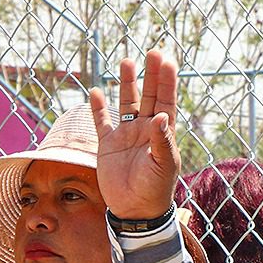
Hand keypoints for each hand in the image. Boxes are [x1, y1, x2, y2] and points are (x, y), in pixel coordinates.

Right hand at [88, 49, 180, 219]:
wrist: (135, 210)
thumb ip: (161, 141)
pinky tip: (95, 91)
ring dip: (127, 84)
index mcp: (162, 133)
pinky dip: (98, 108)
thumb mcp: (163, 165)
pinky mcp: (108, 144)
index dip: (167, 81)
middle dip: (150, 75)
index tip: (167, 61)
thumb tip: (160, 117)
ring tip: (127, 61)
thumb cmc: (155, 189)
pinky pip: (101, 122)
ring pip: (126, 103)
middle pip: (148, 96)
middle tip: (152, 52)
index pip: (166, 101)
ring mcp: (126, 135)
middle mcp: (145, 130)